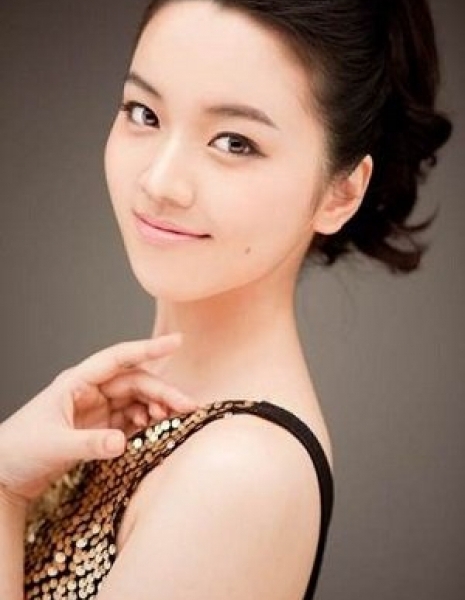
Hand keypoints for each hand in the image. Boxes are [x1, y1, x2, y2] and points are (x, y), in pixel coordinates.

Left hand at [0, 333, 196, 502]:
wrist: (4, 475)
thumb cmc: (19, 451)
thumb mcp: (54, 446)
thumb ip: (90, 444)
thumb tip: (123, 441)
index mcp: (76, 382)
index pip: (118, 359)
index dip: (148, 349)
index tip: (176, 342)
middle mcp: (91, 391)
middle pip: (135, 382)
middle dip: (162, 392)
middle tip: (188, 406)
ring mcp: (97, 410)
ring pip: (137, 400)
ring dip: (157, 407)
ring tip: (174, 418)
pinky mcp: (101, 429)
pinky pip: (132, 419)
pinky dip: (147, 422)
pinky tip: (155, 428)